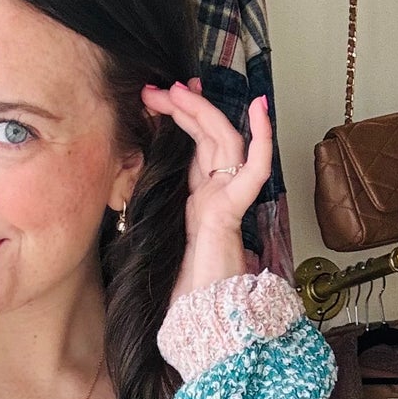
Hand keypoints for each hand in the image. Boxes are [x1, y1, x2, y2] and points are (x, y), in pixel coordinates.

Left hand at [140, 76, 270, 306]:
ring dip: (203, 111)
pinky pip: (256, 168)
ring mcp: (228, 197)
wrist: (197, 310)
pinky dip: (262, 137)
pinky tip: (260, 109)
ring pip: (225, 140)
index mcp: (202, 199)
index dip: (184, 117)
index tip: (161, 96)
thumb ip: (159, 209)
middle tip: (157, 88)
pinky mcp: (235, 207)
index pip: (197, 147)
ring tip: (179, 90)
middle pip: (208, 136)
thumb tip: (134, 179)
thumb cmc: (184, 283)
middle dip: (185, 107)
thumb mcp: (161, 235)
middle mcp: (217, 193)